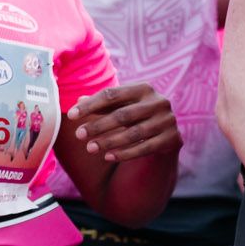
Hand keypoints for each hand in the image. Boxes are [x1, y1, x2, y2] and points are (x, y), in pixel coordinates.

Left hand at [68, 83, 182, 164]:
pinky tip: (107, 156)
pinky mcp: (174, 139)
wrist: (165, 134)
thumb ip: (101, 104)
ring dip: (109, 142)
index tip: (70, 116)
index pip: (112, 95)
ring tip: (90, 148)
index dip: (90, 105)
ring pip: (134, 133)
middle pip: (122, 115)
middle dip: (98, 125)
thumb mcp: (119, 106)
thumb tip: (78, 101)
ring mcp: (168, 121)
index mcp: (144, 88)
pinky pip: (145, 148)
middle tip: (78, 135)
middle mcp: (159, 102)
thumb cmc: (134, 115)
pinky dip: (125, 153)